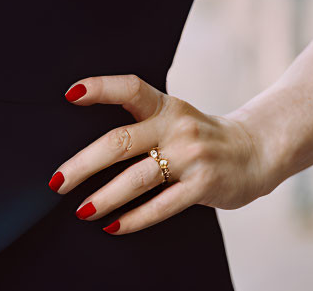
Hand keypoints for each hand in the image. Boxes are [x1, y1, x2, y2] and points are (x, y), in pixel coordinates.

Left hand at [47, 73, 266, 233]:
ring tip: (81, 209)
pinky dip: (134, 218)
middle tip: (58, 180)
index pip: (129, 88)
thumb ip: (141, 123)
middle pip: (121, 141)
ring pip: (137, 177)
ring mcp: (190, 156)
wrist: (255, 150)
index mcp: (164, 105)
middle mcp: (175, 126)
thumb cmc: (200, 135)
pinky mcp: (204, 185)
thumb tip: (89, 149)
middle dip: (84, 163)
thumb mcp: (173, 117)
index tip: (70, 94)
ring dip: (105, 197)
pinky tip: (114, 226)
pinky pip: (162, 205)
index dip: (100, 87)